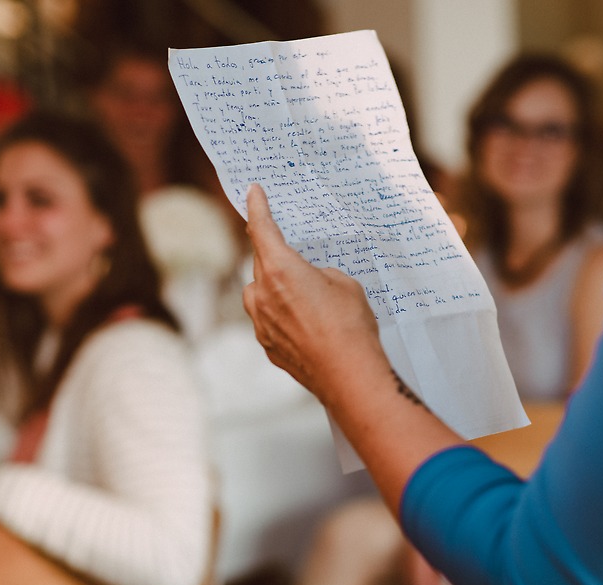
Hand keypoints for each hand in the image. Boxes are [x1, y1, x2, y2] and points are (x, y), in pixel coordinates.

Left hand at [242, 183, 387, 404]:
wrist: (348, 375)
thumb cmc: (349, 326)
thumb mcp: (344, 284)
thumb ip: (319, 275)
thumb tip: (311, 282)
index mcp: (280, 269)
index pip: (262, 229)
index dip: (257, 207)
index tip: (253, 192)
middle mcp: (262, 295)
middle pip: (261, 263)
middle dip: (276, 257)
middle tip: (297, 258)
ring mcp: (261, 323)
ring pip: (259, 294)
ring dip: (274, 289)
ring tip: (305, 298)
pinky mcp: (267, 346)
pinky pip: (267, 320)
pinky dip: (281, 316)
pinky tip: (306, 325)